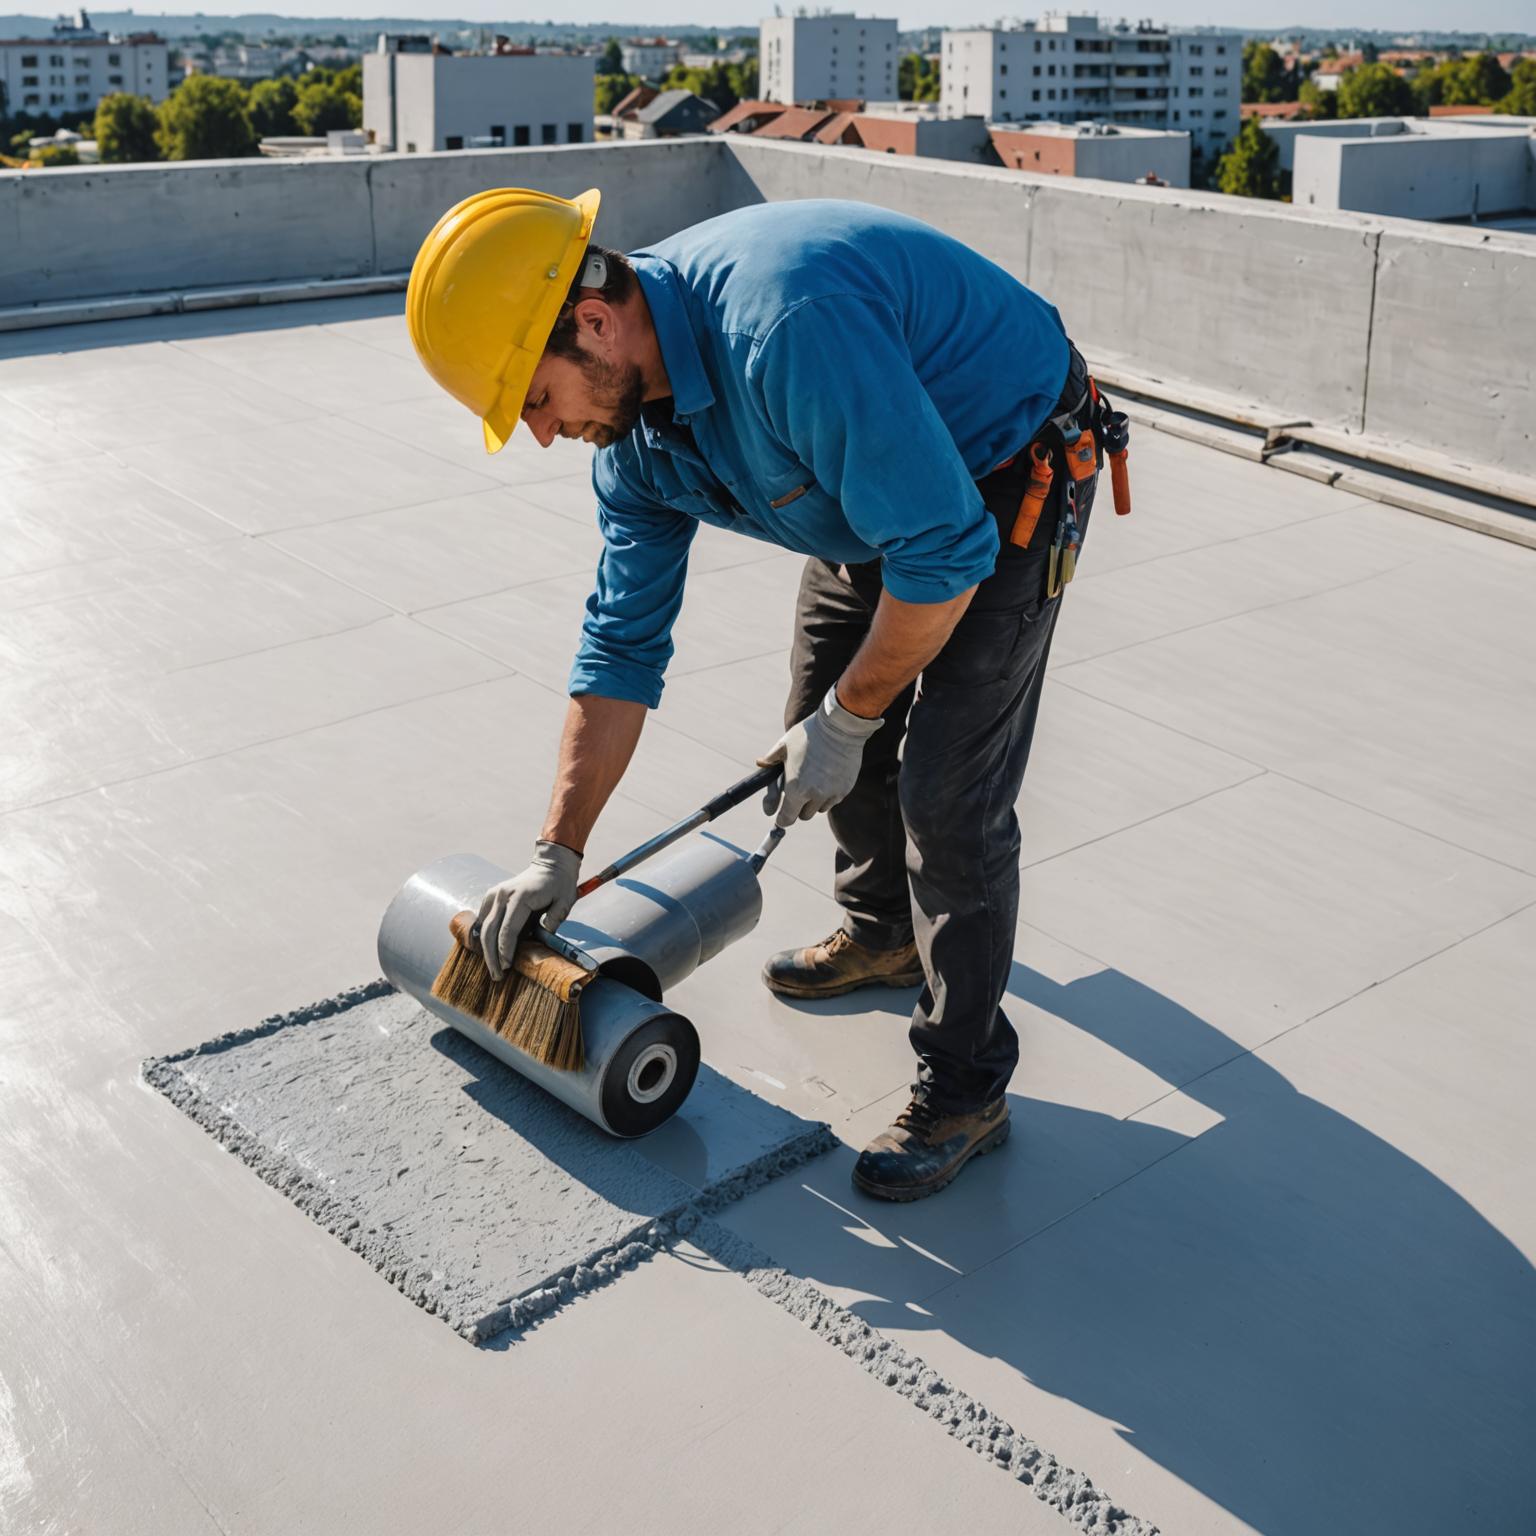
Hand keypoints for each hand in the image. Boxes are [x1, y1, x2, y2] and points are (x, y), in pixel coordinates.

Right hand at [475, 841, 580, 980]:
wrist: (551, 863)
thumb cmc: (560, 884)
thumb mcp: (565, 901)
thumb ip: (555, 918)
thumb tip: (543, 937)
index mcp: (521, 897)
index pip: (508, 929)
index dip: (505, 950)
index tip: (506, 967)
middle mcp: (503, 895)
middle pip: (489, 930)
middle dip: (491, 955)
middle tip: (497, 975)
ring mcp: (495, 894)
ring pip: (482, 927)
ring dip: (485, 949)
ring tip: (493, 968)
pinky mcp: (492, 896)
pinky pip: (483, 920)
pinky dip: (485, 937)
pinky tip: (490, 952)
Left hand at [757, 687, 883, 828]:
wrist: (839, 727)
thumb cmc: (808, 734)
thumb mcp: (784, 745)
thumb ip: (770, 760)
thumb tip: (760, 764)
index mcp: (794, 788)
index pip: (786, 819)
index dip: (782, 818)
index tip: (780, 814)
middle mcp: (813, 795)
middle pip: (803, 816)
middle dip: (798, 807)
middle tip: (797, 791)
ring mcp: (831, 793)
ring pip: (819, 808)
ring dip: (814, 801)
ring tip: (813, 780)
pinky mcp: (845, 789)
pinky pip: (833, 799)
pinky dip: (828, 793)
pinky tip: (827, 776)